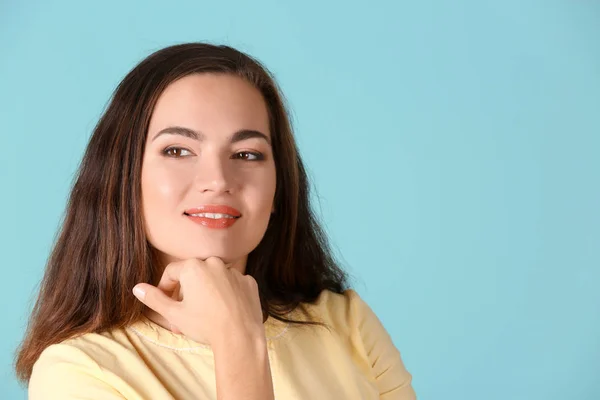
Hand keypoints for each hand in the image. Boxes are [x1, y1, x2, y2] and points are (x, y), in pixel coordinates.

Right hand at [132, 257, 265, 346]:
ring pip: (214, 280)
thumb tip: (137, 288)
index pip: (171, 273)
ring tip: (203, 316)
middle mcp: (214, 263)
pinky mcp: (249, 282)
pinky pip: (232, 285)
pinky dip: (226, 295)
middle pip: (193, 275)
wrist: (239, 337)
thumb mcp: (174, 313)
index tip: (165, 303)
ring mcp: (234, 272)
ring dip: (206, 293)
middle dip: (186, 294)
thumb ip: (154, 298)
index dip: (165, 288)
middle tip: (183, 316)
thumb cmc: (204, 324)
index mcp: (193, 267)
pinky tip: (224, 312)